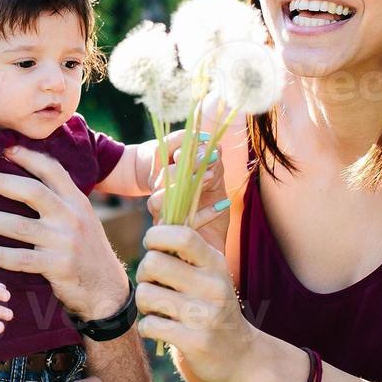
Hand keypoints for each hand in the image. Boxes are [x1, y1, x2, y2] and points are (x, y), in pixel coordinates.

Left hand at [0, 146, 128, 321]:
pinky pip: (21, 259)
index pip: (52, 170)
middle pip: (32, 192)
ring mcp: (65, 242)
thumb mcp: (82, 219)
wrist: (106, 288)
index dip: (28, 157)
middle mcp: (72, 217)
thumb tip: (28, 179)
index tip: (4, 149)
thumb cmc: (85, 250)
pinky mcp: (57, 266)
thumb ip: (61, 200)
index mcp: (77, 201)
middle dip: (2, 184)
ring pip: (20, 226)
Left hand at [134, 224, 255, 381]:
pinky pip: (148, 325)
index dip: (156, 236)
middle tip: (154, 283)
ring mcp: (204, 315)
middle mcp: (212, 286)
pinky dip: (148, 328)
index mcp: (214, 262)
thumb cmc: (211, 305)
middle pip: (153, 263)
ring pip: (145, 295)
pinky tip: (162, 329)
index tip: (154, 246)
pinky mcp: (194, 342)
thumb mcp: (208, 272)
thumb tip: (154, 204)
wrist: (240, 356)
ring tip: (160, 308)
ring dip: (145, 304)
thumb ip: (183, 246)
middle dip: (144, 273)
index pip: (181, 235)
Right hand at [146, 132, 230, 253]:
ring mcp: (160, 216)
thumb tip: (215, 145)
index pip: (160, 152)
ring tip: (211, 177)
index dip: (179, 142)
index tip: (206, 137)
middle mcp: (157, 195)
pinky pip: (180, 223)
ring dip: (186, 187)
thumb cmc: (209, 208)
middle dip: (186, 163)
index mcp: (164, 177)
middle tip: (210, 156)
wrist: (211, 244)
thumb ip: (213, 165)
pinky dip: (204, 212)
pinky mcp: (169, 237)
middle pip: (161, 175)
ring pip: (158, 199)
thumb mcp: (214, 182)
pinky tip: (224, 203)